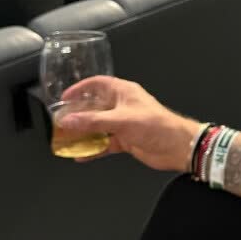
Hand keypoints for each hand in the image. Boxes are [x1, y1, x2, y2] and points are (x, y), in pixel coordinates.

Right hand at [58, 76, 200, 171]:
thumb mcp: (121, 120)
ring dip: (84, 133)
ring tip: (66, 138)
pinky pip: (105, 144)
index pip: (97, 84)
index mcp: (123, 92)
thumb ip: (93, 121)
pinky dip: (94, 149)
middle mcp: (122, 106)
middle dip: (78, 114)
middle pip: (94, 107)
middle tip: (61, 120)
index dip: (80, 89)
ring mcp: (124, 124)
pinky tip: (82, 155)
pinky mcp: (126, 140)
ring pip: (98, 127)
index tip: (64, 97)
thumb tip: (69, 120)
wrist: (178, 147)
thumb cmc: (158, 126)